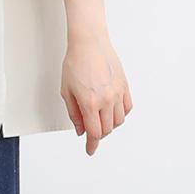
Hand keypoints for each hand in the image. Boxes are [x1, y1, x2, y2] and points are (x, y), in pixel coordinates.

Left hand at [60, 32, 131, 155]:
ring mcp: (117, 92)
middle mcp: (106, 99)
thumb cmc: (75, 63)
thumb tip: (81, 130)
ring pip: (118, 120)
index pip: (94, 133)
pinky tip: (112, 110)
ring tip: (100, 118)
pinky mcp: (124, 85)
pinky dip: (120, 113)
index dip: (92, 144)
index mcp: (89, 102)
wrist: (89, 43)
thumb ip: (74, 113)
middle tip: (90, 129)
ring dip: (109, 125)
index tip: (90, 150)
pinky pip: (127, 108)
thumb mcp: (67, 91)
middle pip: (106, 129)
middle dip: (98, 134)